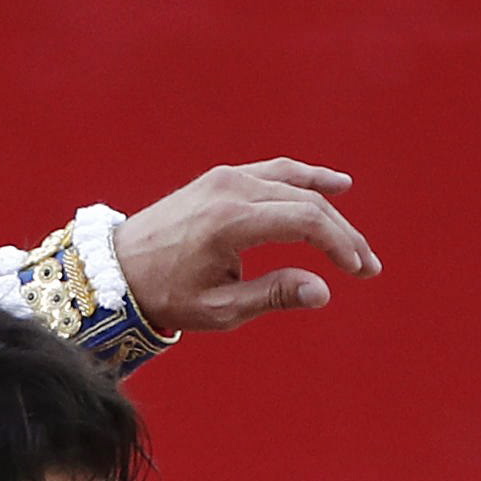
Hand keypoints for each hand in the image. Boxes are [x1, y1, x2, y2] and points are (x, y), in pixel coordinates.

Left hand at [114, 161, 381, 334]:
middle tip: (366, 265)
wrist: (114, 269)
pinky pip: (275, 172)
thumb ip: (271, 296)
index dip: (339, 244)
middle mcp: (231, 189)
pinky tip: (336, 185)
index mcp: (230, 222)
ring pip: (295, 185)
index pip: (305, 222)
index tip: (357, 271)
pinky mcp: (221, 176)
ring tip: (355, 238)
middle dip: (342, 234)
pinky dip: (307, 179)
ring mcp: (225, 177)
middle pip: (306, 202)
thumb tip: (323, 291)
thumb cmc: (164, 295)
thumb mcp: (217, 308)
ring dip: (330, 209)